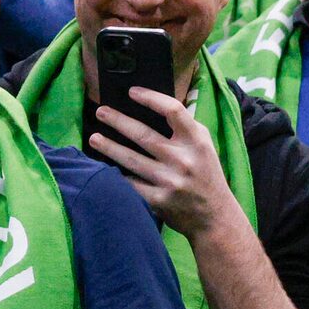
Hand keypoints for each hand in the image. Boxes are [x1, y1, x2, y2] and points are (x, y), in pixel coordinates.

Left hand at [89, 85, 241, 238]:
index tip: (132, 92)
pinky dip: (116, 175)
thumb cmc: (206, 175)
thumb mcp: (204, 146)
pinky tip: (103, 168)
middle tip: (100, 112)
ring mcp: (170, 181)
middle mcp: (183, 159)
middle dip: (118, 121)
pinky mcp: (159, 200)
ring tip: (94, 138)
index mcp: (196, 141)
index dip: (151, 98)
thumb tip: (156, 104)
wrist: (214, 217)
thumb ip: (185, 127)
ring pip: (132, 160)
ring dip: (109, 148)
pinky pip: (131, 184)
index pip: (173, 110)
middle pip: (144, 135)